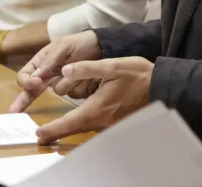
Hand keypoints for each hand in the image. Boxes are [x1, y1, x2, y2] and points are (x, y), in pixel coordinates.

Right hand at [9, 31, 101, 113]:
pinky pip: (72, 93)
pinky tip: (85, 77)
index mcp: (39, 62)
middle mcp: (46, 75)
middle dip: (23, 101)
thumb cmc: (78, 43)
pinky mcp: (73, 88)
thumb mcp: (63, 47)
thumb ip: (50, 61)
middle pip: (31, 91)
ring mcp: (60, 82)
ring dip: (68, 82)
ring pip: (58, 91)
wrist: (100, 46)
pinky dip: (77, 85)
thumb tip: (35, 76)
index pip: (24, 75)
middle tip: (14, 112)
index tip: (36, 83)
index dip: (26, 81)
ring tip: (79, 70)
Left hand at [33, 56, 152, 143]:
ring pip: (85, 128)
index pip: (69, 122)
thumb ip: (87, 68)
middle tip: (43, 136)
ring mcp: (110, 124)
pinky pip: (96, 126)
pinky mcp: (116, 123)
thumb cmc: (138, 75)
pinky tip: (79, 121)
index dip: (52, 129)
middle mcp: (102, 120)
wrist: (161, 86)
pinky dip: (84, 125)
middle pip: (75, 129)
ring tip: (56, 129)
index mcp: (97, 108)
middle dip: (57, 132)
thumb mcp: (112, 66)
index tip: (39, 134)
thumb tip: (65, 70)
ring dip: (70, 128)